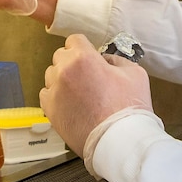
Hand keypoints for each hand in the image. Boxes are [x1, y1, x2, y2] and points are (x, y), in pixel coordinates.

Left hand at [39, 34, 152, 153]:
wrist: (120, 141)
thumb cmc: (128, 110)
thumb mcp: (134, 73)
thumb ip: (116, 60)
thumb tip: (106, 60)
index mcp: (83, 58)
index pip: (74, 40)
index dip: (83, 47)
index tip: (88, 55)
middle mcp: (64, 71)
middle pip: (60, 56)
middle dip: (72, 62)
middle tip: (87, 75)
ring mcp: (55, 91)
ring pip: (51, 75)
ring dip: (63, 79)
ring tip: (80, 92)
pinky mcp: (50, 110)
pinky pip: (46, 94)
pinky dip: (56, 96)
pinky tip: (71, 103)